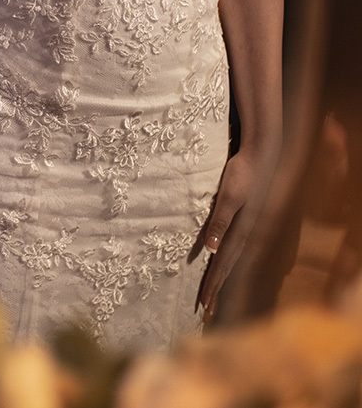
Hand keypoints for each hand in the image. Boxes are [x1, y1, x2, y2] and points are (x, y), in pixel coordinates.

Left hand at [192, 150, 262, 317]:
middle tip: (205, 308)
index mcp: (241, 232)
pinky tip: (219, 262)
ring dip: (220, 276)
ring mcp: (246, 228)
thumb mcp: (229, 197)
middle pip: (228, 267)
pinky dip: (223, 259)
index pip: (223, 265)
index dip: (212, 285)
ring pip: (230, 259)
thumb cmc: (242, 174)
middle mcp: (245, 234)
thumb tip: (210, 250)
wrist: (261, 156)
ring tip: (211, 293)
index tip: (203, 304)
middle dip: (216, 287)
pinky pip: (231, 246)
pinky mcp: (244, 220)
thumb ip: (220, 222)